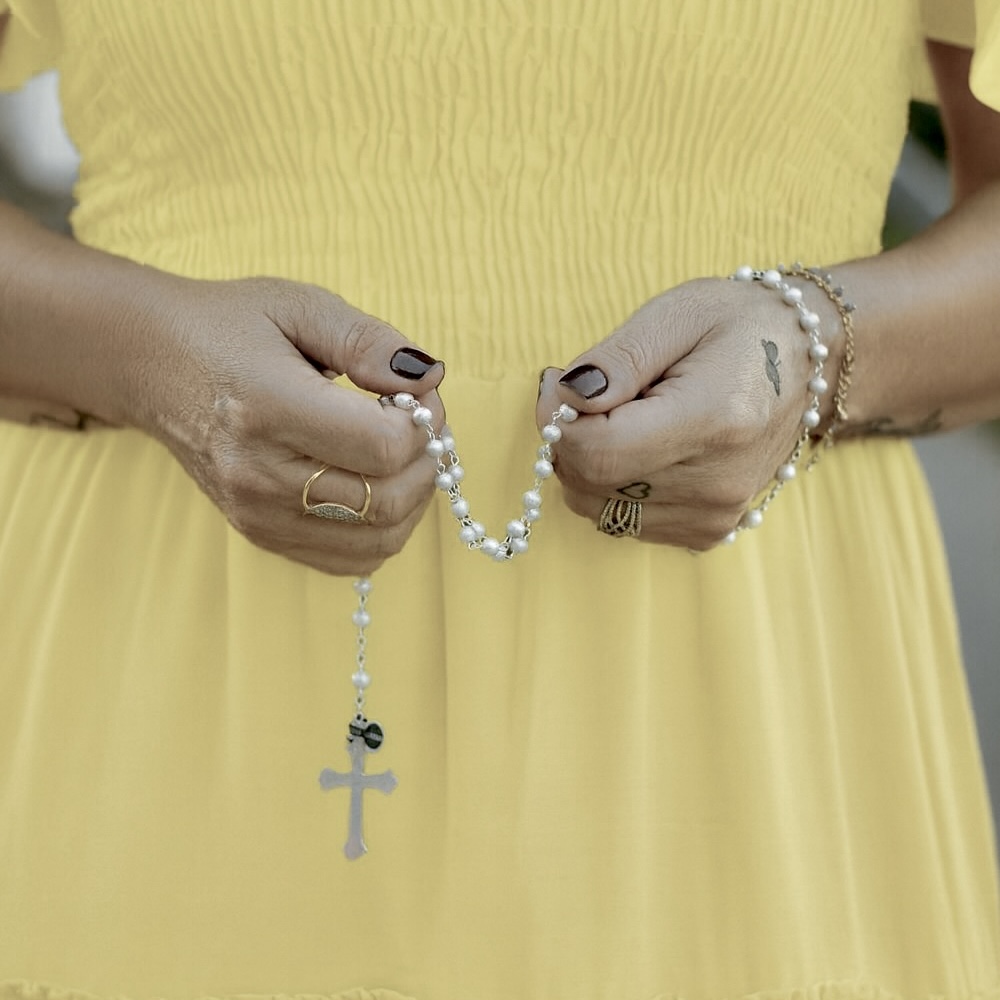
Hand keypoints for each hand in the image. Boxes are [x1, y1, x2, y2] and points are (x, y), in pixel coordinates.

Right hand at [119, 274, 444, 574]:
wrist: (151, 362)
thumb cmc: (230, 327)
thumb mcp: (300, 306)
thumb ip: (369, 342)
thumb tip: (429, 380)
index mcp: (267, 408)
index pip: (382, 447)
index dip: (424, 423)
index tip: (419, 395)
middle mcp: (258, 475)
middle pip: (387, 501)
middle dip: (426, 462)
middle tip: (421, 423)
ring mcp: (257, 514)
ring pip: (378, 541)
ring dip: (413, 499)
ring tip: (400, 452)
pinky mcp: (260, 534)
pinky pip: (351, 560)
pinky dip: (383, 528)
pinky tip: (374, 483)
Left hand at [537, 276, 839, 550]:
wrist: (810, 361)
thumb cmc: (739, 325)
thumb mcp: (675, 314)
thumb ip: (615, 360)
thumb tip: (561, 400)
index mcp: (713, 420)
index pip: (596, 452)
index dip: (558, 421)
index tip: (561, 384)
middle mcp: (717, 483)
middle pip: (589, 485)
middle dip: (571, 439)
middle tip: (598, 393)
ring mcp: (716, 515)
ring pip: (597, 508)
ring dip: (592, 463)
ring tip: (633, 417)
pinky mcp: (709, 531)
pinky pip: (622, 520)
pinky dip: (616, 485)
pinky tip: (649, 447)